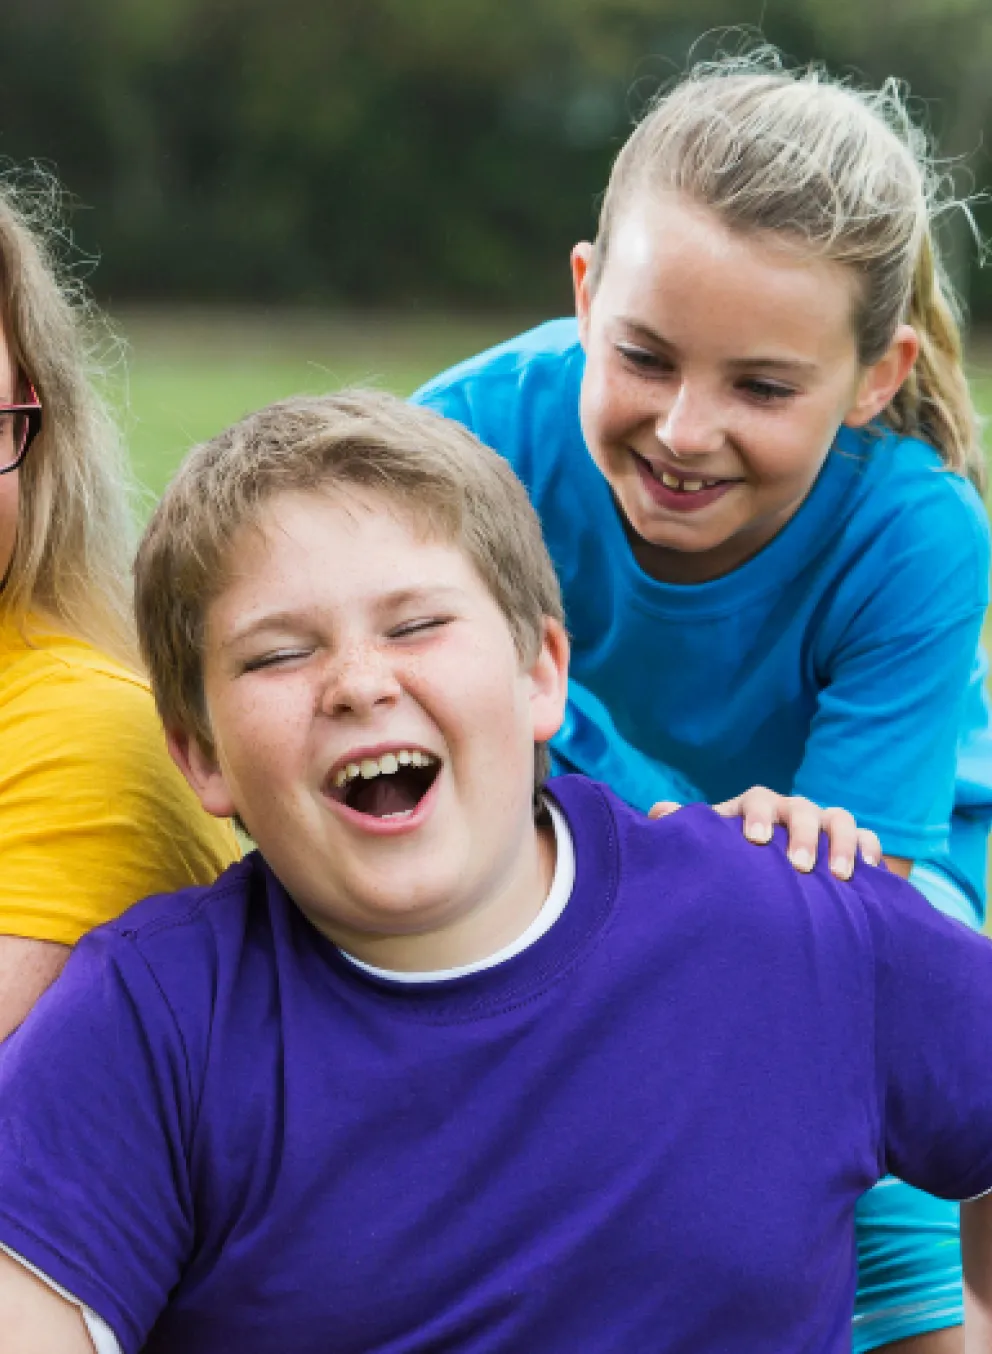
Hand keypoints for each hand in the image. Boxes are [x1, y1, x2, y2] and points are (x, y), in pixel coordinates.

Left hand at [648, 786, 881, 879]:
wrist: (774, 870)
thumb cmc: (736, 856)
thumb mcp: (713, 845)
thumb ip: (688, 831)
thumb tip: (655, 814)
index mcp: (755, 808)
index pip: (756, 800)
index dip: (757, 817)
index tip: (756, 842)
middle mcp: (792, 811)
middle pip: (802, 810)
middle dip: (804, 835)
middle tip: (802, 867)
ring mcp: (825, 824)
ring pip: (839, 821)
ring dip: (840, 844)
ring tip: (839, 876)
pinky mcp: (853, 843)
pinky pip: (867, 839)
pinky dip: (870, 851)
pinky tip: (870, 873)